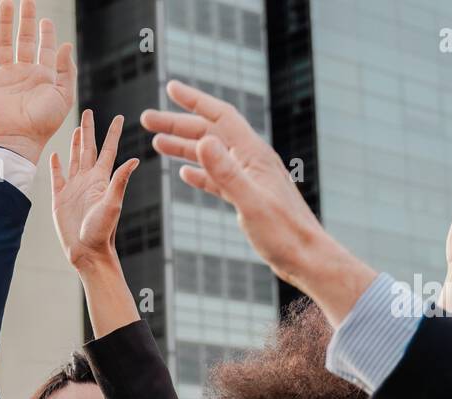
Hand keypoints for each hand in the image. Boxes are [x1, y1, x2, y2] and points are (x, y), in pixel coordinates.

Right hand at [0, 0, 75, 164]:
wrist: (20, 139)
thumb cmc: (44, 123)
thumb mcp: (63, 96)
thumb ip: (65, 70)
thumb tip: (66, 44)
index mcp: (42, 76)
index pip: (44, 48)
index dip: (46, 33)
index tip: (46, 20)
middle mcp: (23, 73)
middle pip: (24, 39)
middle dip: (26, 19)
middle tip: (27, 0)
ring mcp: (5, 76)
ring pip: (3, 42)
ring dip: (4, 23)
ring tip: (6, 3)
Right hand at [50, 111, 138, 268]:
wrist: (86, 251)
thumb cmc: (102, 231)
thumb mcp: (112, 204)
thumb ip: (120, 181)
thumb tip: (135, 159)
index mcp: (101, 179)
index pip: (107, 150)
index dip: (112, 133)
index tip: (119, 117)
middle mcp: (88, 180)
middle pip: (88, 148)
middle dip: (88, 130)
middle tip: (89, 111)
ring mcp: (74, 188)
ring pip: (74, 159)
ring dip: (75, 143)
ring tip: (76, 128)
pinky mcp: (60, 198)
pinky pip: (57, 176)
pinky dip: (56, 165)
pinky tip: (55, 155)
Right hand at [142, 80, 375, 323]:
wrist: (306, 258)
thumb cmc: (284, 234)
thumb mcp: (251, 203)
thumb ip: (226, 173)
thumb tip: (203, 141)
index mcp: (253, 155)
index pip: (220, 117)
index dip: (194, 101)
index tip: (170, 88)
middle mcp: (251, 161)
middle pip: (209, 133)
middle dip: (177, 124)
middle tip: (146, 120)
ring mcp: (249, 179)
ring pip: (211, 155)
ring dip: (184, 147)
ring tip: (157, 143)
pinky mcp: (247, 198)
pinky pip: (218, 179)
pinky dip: (200, 173)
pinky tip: (185, 174)